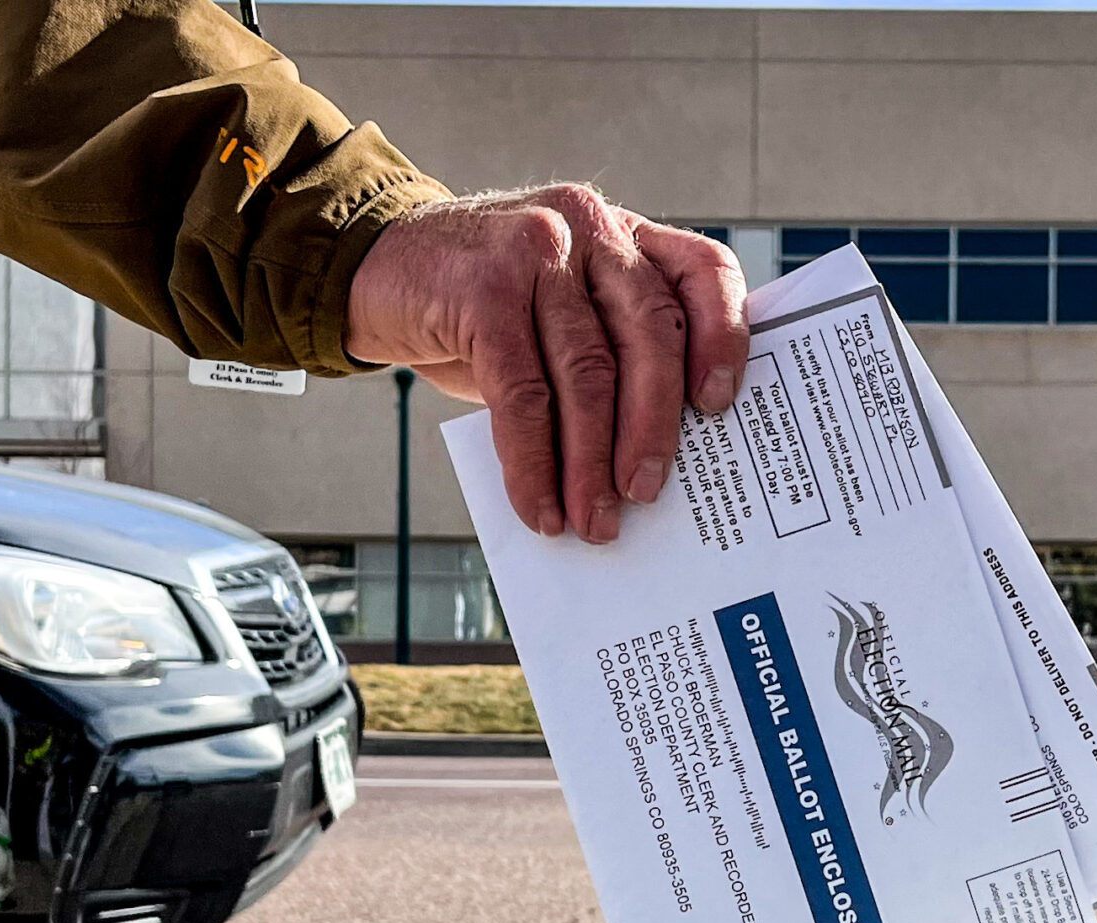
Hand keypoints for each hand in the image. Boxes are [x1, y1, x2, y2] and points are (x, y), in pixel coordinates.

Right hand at [346, 186, 749, 544]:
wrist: (372, 270)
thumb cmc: (476, 306)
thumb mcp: (553, 310)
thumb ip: (604, 351)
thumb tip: (648, 461)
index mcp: (622, 234)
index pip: (701, 272)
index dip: (724, 337)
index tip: (720, 405)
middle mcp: (589, 229)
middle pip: (650, 335)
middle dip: (653, 428)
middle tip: (646, 494)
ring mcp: (537, 251)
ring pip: (587, 373)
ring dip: (590, 464)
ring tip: (593, 520)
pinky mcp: (485, 289)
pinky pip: (522, 394)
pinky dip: (532, 462)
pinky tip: (538, 504)